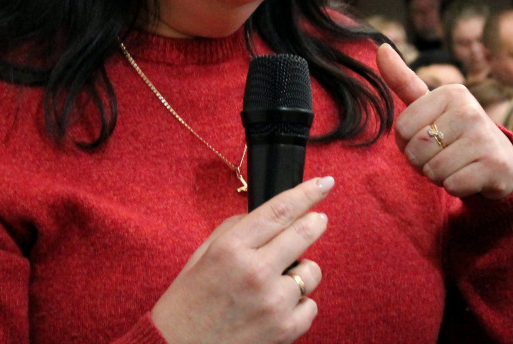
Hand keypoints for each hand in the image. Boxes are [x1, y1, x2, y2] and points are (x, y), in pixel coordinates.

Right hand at [149, 176, 333, 343]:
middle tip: (318, 219)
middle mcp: (254, 271)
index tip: (324, 182)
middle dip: (316, 221)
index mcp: (231, 248)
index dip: (307, 193)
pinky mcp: (284, 330)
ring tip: (278, 282)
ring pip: (311, 272)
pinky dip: (299, 304)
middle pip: (303, 233)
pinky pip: (310, 306)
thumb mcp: (202, 256)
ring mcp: (272, 302)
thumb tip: (269, 216)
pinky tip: (278, 308)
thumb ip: (236, 231)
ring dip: (301, 271)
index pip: (279, 211)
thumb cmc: (188, 303)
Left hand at [377, 44, 512, 199]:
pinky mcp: (494, 165)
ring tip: (456, 165)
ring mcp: (484, 137)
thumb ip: (403, 80)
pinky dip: (455, 187)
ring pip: (433, 170)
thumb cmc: (455, 132)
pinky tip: (469, 176)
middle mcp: (470, 110)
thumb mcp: (430, 105)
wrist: (500, 162)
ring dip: (438, 176)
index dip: (408, 142)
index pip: (403, 128)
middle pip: (416, 151)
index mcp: (451, 93)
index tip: (429, 138)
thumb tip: (381, 48)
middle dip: (422, 162)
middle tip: (442, 155)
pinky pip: (452, 185)